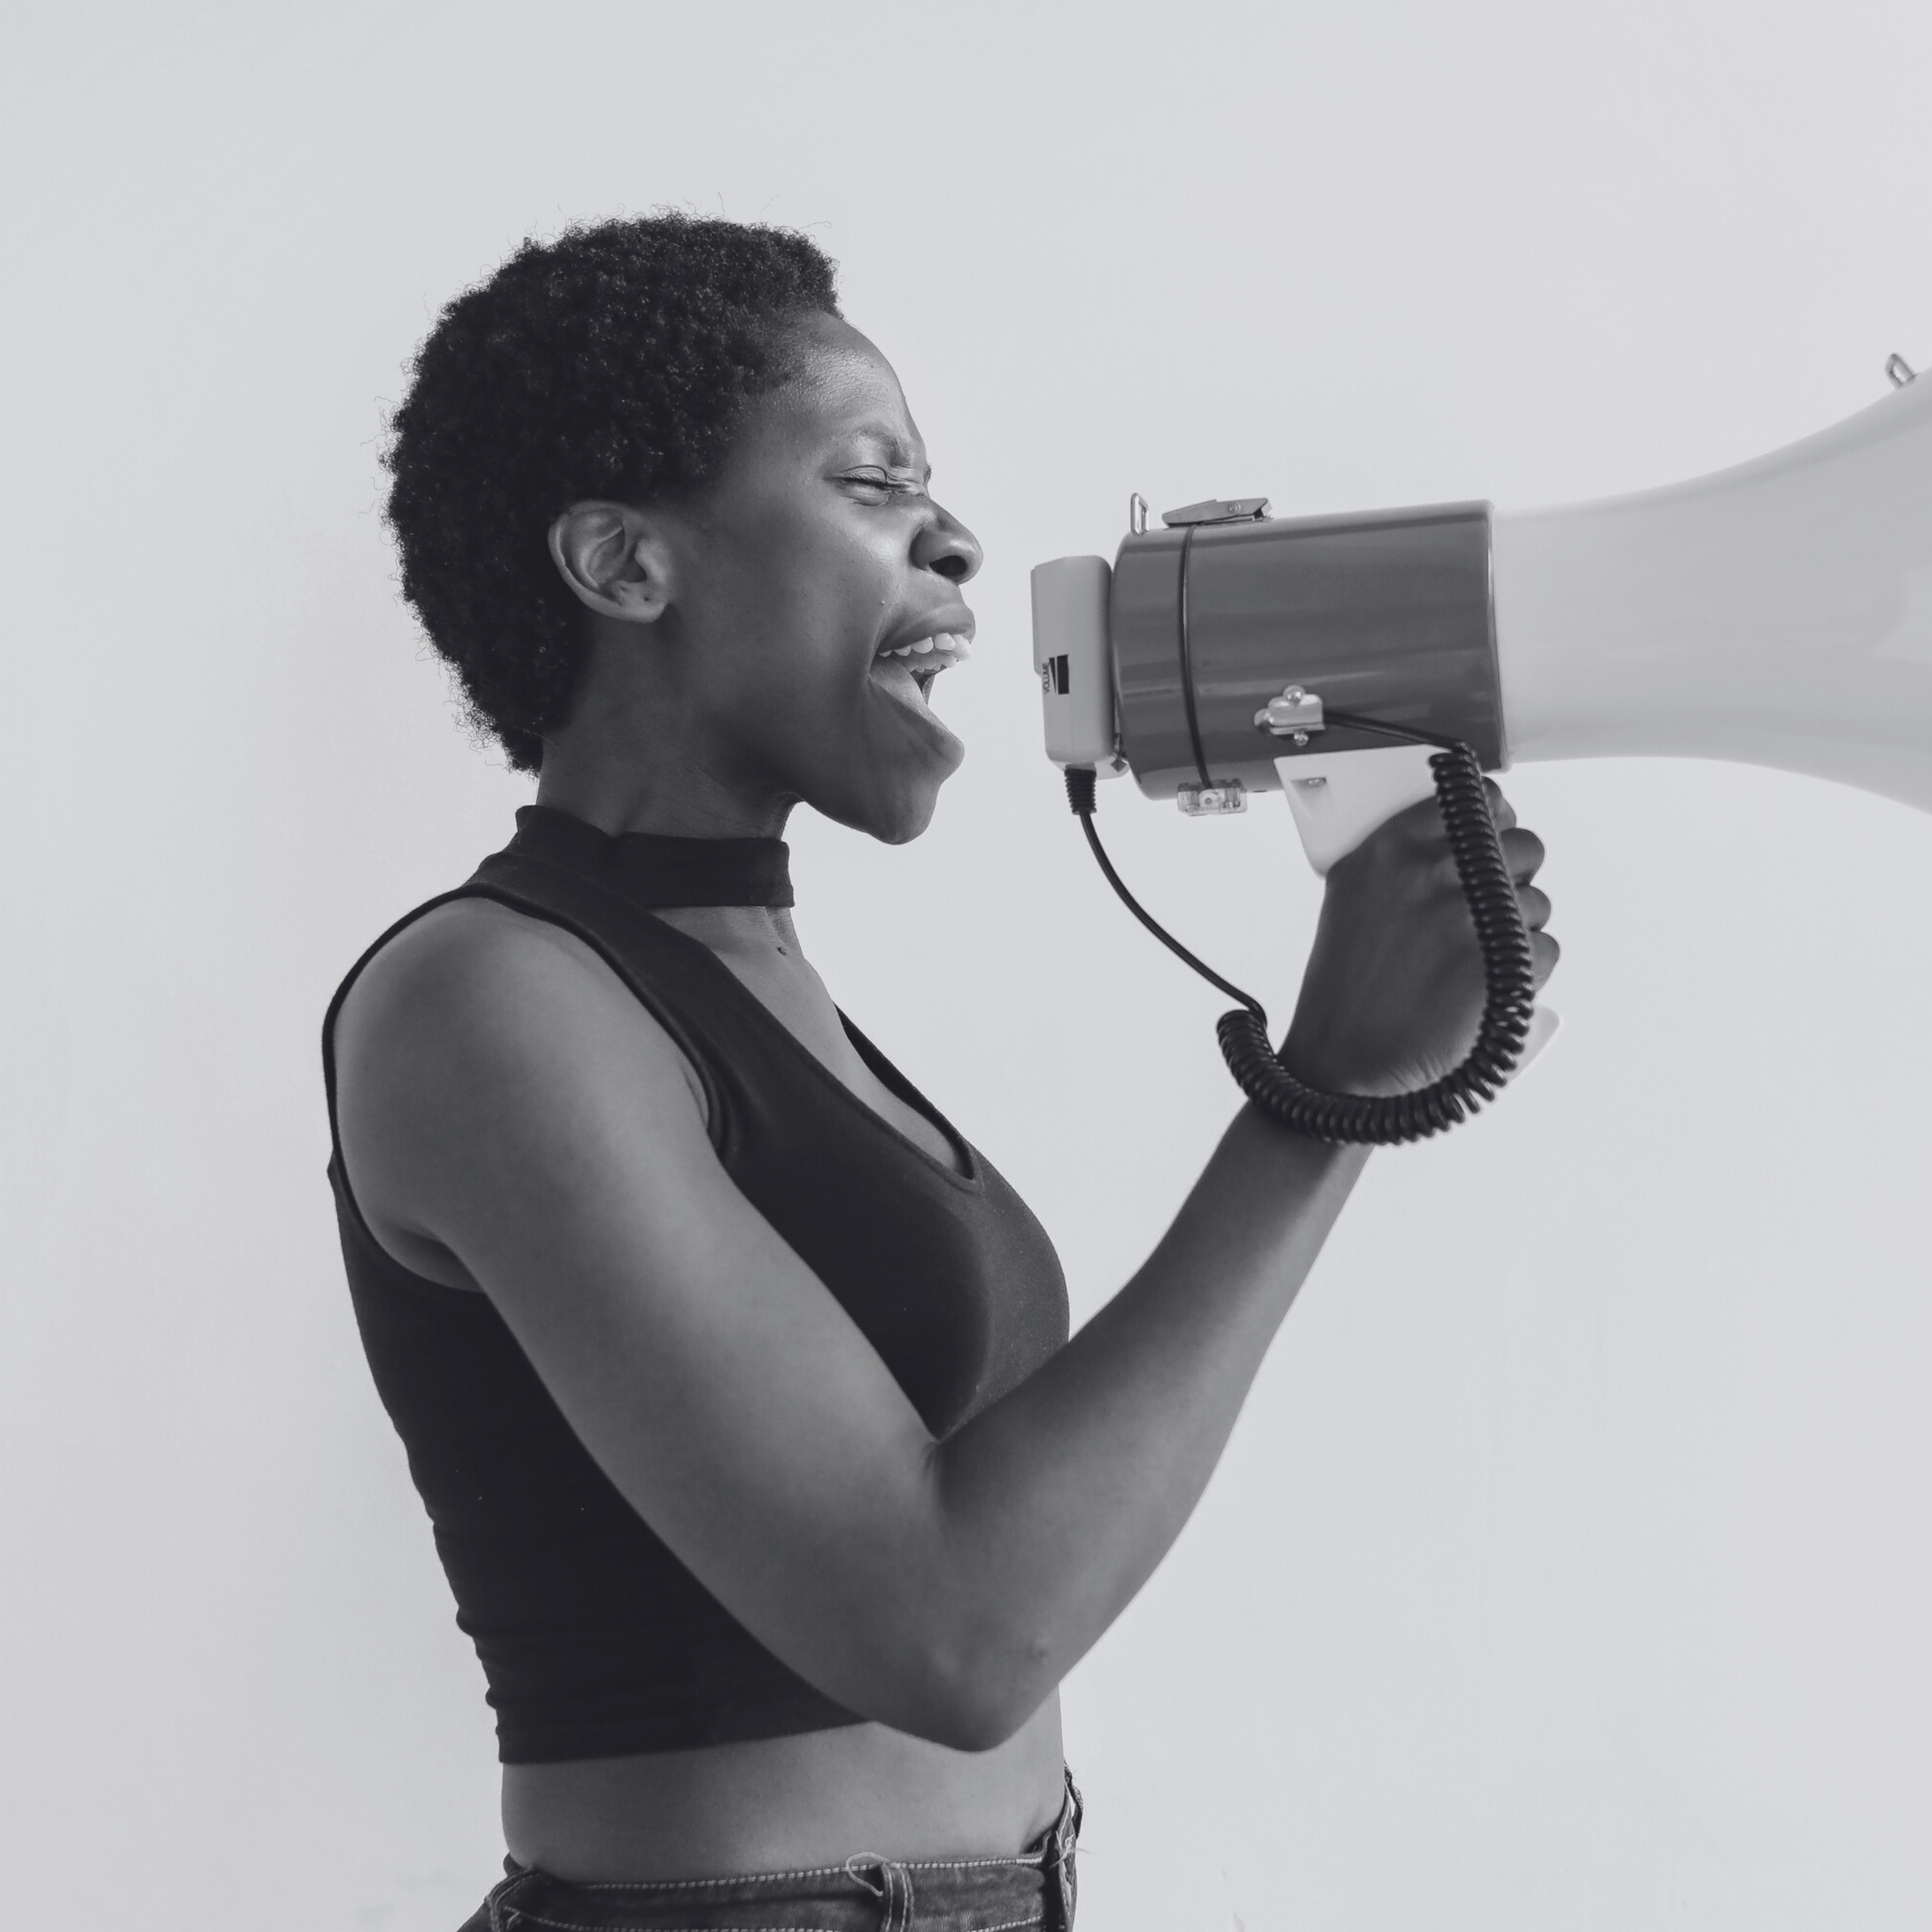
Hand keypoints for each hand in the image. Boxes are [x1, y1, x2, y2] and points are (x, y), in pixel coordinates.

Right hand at [1278, 781, 1557, 1097]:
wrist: (1345, 1063)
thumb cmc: (1347, 989)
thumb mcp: (1351, 896)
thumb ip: (1401, 857)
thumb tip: (1458, 835)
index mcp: (1393, 847)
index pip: (1478, 800)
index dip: (1494, 822)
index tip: (1491, 838)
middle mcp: (1434, 872)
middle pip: (1522, 846)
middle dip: (1514, 876)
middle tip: (1486, 910)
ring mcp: (1472, 917)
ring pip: (1537, 902)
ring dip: (1518, 929)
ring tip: (1473, 960)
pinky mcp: (1503, 962)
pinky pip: (1546, 949)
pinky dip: (1526, 972)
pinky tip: (1483, 986)